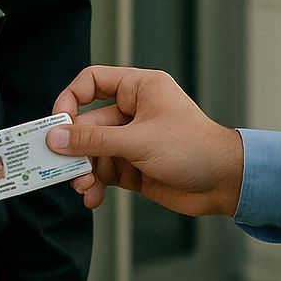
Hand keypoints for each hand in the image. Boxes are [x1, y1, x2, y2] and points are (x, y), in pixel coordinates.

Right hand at [48, 65, 243, 214]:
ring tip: (83, 187)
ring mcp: (132, 140)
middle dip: (75, 149)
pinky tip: (93, 198)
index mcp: (139, 88)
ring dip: (84, 170)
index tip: (57, 123)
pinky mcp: (134, 166)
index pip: (92, 81)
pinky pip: (104, 172)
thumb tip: (55, 138)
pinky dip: (95, 184)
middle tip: (62, 168)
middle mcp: (133, 111)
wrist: (224, 183)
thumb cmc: (192, 149)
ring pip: (93, 151)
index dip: (70, 99)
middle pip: (88, 123)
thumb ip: (94, 141)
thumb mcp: (137, 142)